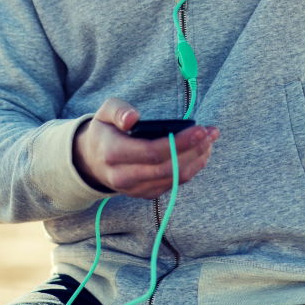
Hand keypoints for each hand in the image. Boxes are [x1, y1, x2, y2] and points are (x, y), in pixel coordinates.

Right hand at [72, 97, 219, 199]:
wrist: (92, 160)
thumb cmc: (105, 130)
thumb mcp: (105, 112)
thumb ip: (118, 111)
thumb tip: (133, 118)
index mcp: (113, 153)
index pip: (152, 152)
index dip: (179, 142)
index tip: (199, 128)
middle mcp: (123, 177)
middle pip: (167, 168)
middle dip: (194, 150)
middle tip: (211, 133)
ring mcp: (135, 189)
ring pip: (173, 179)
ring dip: (197, 160)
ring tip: (210, 140)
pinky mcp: (146, 194)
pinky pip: (173, 184)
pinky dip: (191, 169)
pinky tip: (201, 152)